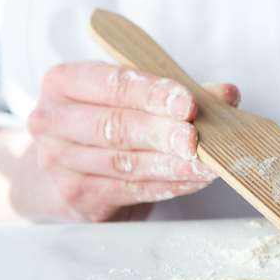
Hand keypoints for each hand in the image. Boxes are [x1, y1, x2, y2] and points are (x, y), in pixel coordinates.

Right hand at [26, 61, 239, 221]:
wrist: (63, 172)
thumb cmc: (105, 123)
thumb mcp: (135, 99)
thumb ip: (180, 94)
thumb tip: (227, 94)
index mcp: (65, 83)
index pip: (112, 84)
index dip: (153, 94)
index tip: (188, 103)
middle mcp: (53, 120)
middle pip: (115, 127)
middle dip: (163, 134)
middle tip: (196, 139)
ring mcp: (59, 161)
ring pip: (124, 163)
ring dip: (172, 165)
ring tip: (206, 164)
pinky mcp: (76, 196)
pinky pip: (130, 190)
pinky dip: (168, 185)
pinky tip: (194, 180)